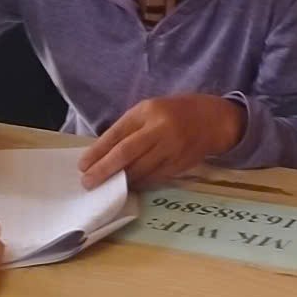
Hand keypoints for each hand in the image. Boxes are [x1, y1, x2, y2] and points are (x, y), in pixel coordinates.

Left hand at [79, 94, 246, 189]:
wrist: (214, 119)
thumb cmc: (174, 112)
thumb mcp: (150, 110)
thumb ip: (129, 128)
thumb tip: (102, 153)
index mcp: (147, 111)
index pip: (117, 134)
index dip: (98, 152)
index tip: (83, 165)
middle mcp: (159, 129)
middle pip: (126, 154)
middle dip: (104, 170)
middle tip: (88, 182)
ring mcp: (171, 148)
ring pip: (139, 170)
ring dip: (120, 180)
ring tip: (106, 186)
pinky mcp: (180, 164)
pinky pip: (154, 178)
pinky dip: (139, 183)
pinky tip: (128, 185)